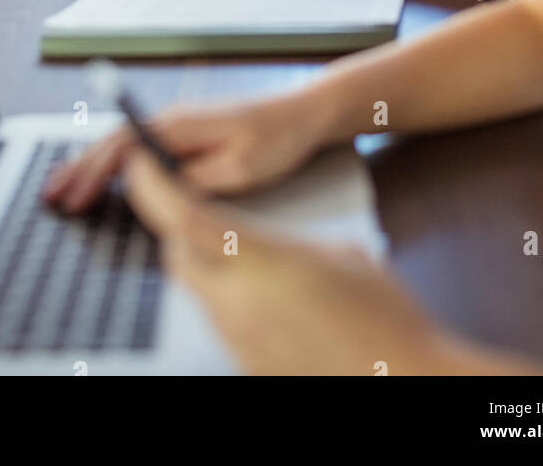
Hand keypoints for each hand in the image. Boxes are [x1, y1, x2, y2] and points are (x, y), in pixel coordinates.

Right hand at [43, 90, 326, 210]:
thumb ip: (194, 180)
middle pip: (114, 144)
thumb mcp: (238, 170)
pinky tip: (101, 176)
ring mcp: (178, 124)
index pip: (124, 148)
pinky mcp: (186, 133)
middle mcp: (173, 118)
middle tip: (51, 197)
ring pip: (122, 145)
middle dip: (80, 171)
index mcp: (181, 124)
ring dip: (91, 166)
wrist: (302, 115)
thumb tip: (155, 188)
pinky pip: (138, 147)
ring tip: (61, 187)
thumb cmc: (276, 140)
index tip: (74, 197)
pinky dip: (112, 162)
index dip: (94, 174)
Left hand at [118, 149, 460, 375]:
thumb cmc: (382, 314)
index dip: (153, 187)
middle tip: (191, 209)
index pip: (183, 216)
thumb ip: (289, 242)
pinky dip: (227, 300)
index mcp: (258, 261)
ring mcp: (237, 339)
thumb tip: (273, 244)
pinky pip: (220, 322)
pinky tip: (265, 298)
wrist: (400, 378)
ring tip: (239, 253)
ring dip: (203, 266)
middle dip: (175, 229)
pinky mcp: (245, 365)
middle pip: (176, 254)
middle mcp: (235, 302)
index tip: (141, 165)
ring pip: (196, 290)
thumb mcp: (341, 254)